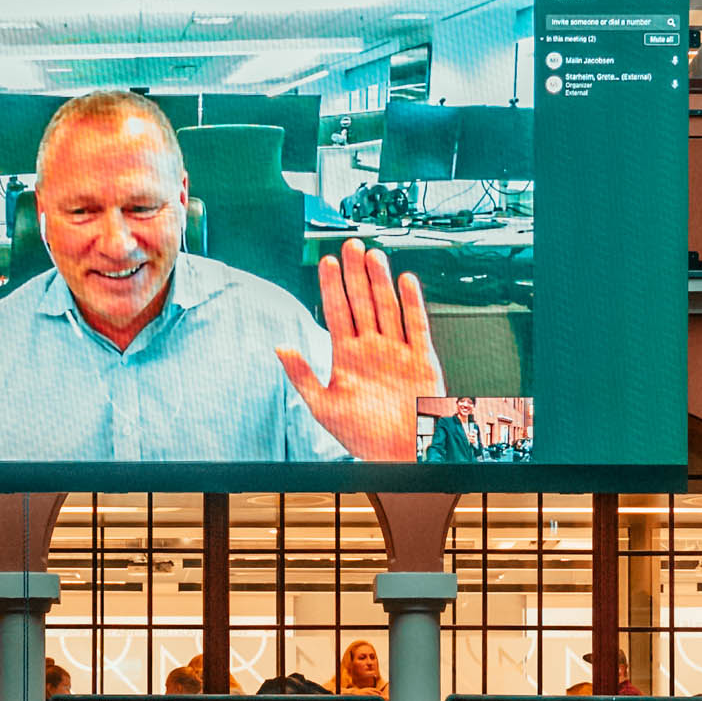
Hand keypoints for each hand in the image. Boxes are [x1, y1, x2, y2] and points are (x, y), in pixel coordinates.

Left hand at [275, 239, 443, 461]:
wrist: (400, 455)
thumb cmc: (362, 437)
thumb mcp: (322, 407)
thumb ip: (302, 375)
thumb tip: (280, 348)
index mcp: (347, 358)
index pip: (337, 313)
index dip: (332, 287)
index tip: (326, 262)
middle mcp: (371, 349)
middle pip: (362, 302)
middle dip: (355, 274)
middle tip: (349, 245)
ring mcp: (397, 350)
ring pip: (387, 307)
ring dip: (380, 282)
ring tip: (372, 255)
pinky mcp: (421, 358)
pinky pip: (416, 325)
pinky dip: (412, 303)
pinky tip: (405, 281)